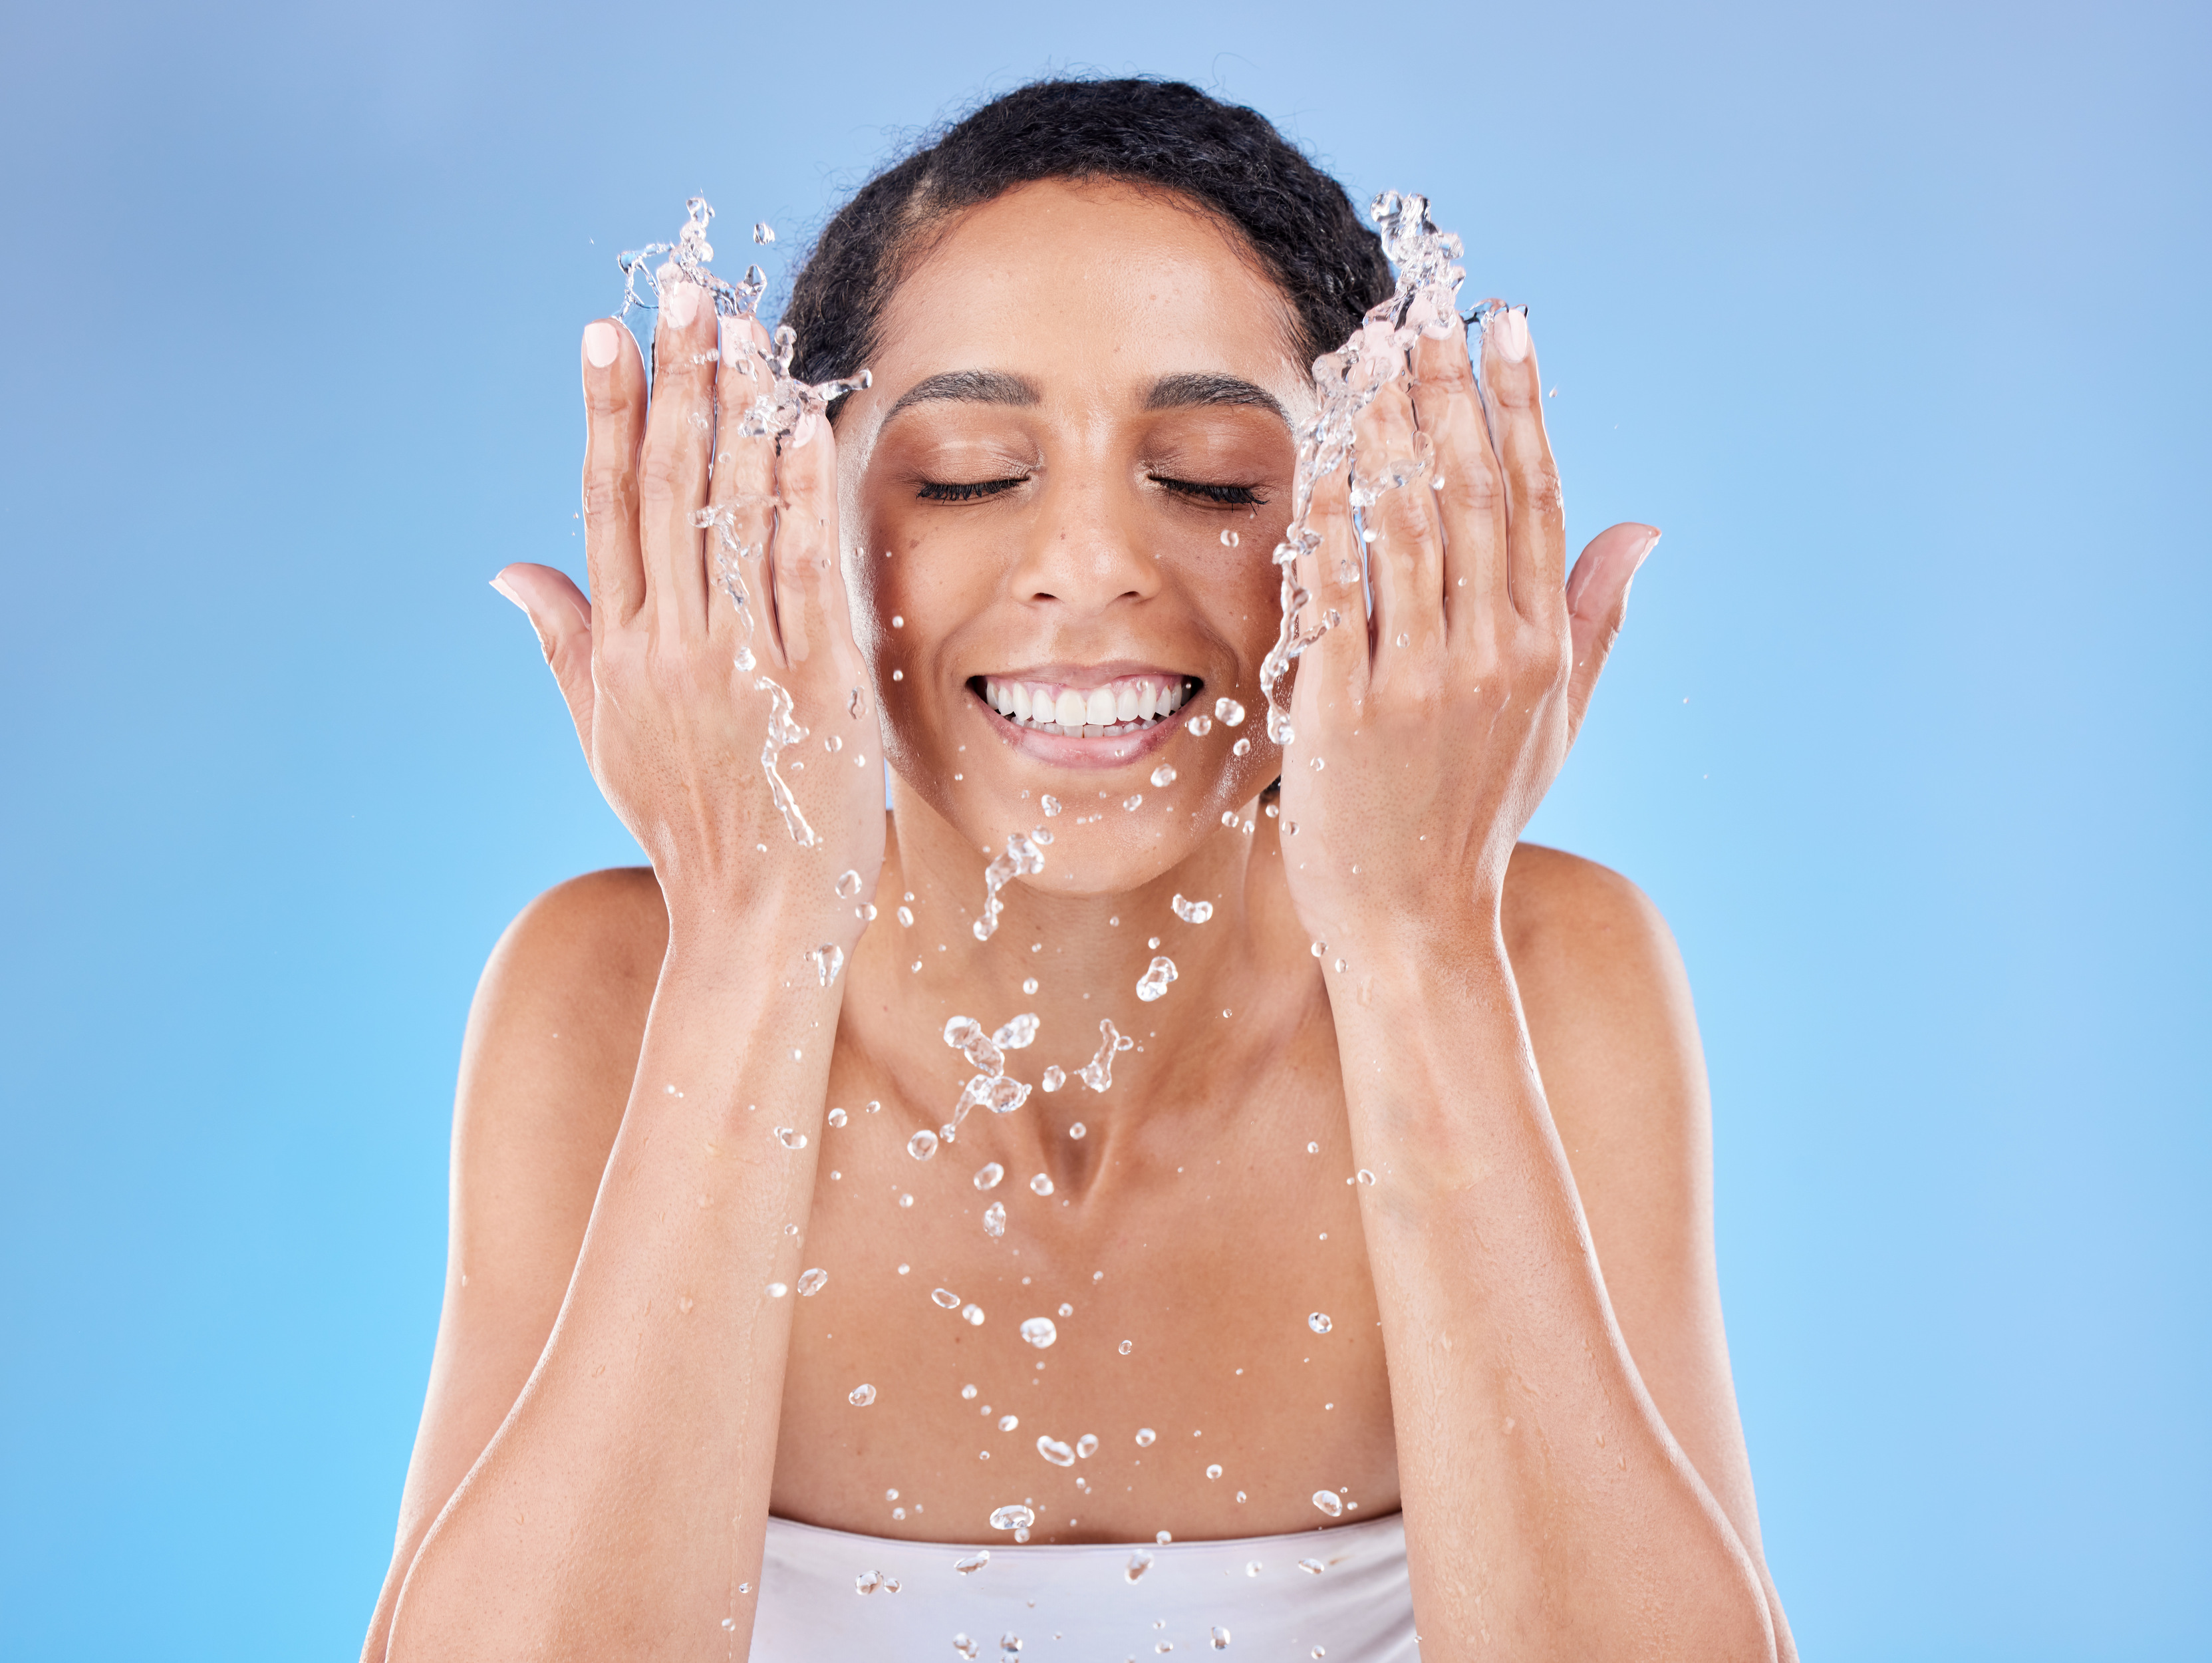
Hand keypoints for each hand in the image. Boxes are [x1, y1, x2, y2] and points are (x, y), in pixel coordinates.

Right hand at [493, 286, 885, 939]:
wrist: (755, 921)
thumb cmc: (689, 825)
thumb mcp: (607, 738)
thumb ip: (564, 644)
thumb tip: (508, 569)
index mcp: (620, 653)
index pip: (606, 506)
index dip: (606, 411)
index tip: (604, 329)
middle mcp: (672, 649)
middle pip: (666, 489)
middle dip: (676, 381)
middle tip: (682, 289)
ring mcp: (743, 666)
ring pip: (732, 517)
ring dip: (737, 413)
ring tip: (740, 327)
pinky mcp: (814, 689)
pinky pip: (804, 575)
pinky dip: (799, 495)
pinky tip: (799, 423)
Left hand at [1275, 304, 1656, 947]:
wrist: (1414, 919)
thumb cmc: (1476, 814)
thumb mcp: (1558, 720)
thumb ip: (1596, 619)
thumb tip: (1645, 530)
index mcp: (1542, 647)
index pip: (1537, 497)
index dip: (1521, 403)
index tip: (1507, 323)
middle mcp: (1491, 654)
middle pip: (1471, 491)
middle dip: (1447, 387)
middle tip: (1426, 304)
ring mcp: (1418, 683)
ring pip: (1404, 527)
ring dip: (1385, 429)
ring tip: (1370, 351)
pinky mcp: (1343, 710)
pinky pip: (1333, 594)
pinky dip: (1328, 518)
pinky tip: (1318, 453)